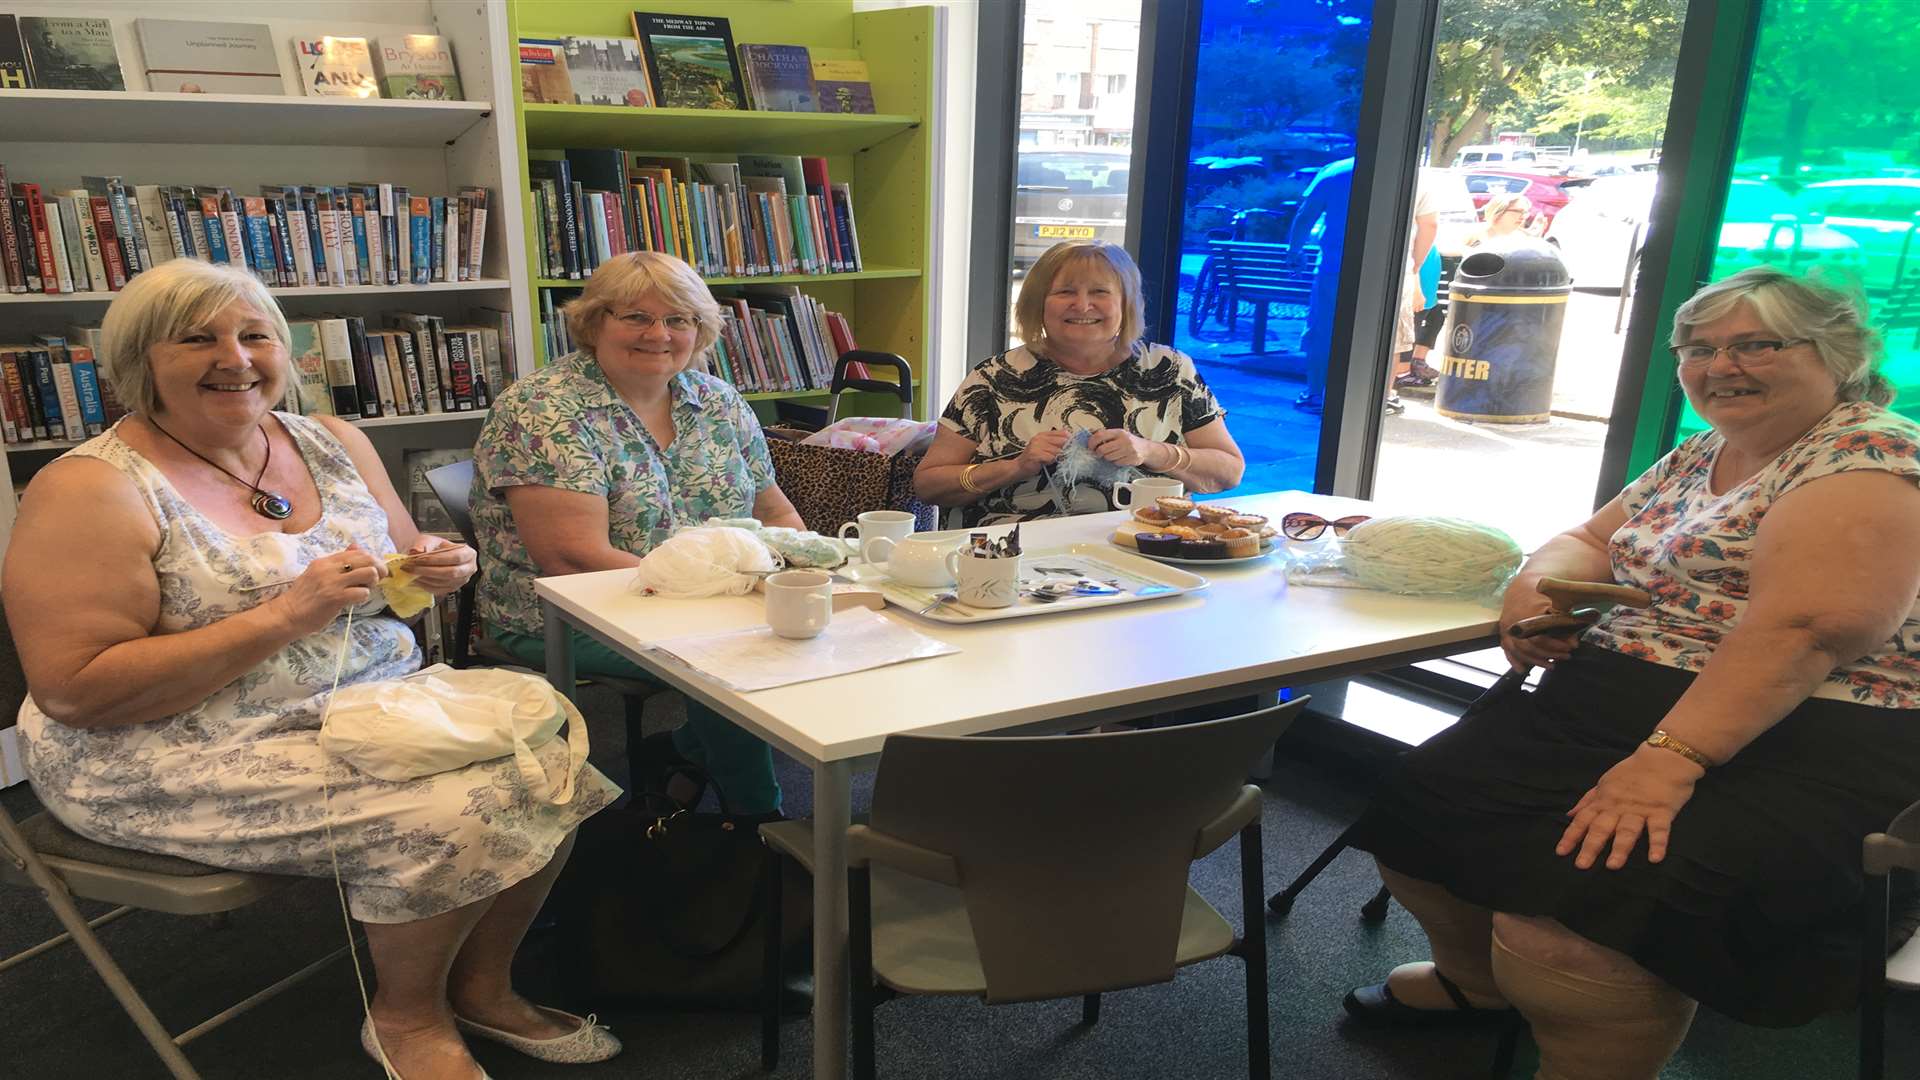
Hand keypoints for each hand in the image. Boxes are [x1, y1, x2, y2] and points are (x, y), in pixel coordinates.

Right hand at [274, 545, 382, 637]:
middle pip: (367, 559)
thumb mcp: (318, 573)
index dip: (372, 560)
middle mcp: (329, 568)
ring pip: (368, 573)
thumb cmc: (304, 596)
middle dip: (378, 569)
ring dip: (372, 582)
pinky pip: (362, 592)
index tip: (374, 570)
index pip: (357, 552)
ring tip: (364, 589)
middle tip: (377, 579)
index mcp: (325, 561)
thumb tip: (356, 546)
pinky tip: (356, 600)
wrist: (287, 614)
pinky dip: (364, 596)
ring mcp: (332, 582)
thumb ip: (338, 562)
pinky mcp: (335, 598)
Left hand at [399, 534, 475, 596]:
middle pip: (450, 572)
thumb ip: (423, 543)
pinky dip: (425, 585)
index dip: (436, 559)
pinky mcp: (453, 589)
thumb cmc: (437, 547)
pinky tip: (416, 579)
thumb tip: (416, 551)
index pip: (455, 557)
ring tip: (412, 573)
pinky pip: (439, 590)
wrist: (438, 555)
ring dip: (425, 578)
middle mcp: (468, 568)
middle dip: (429, 571)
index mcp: (468, 553)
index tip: (419, 559)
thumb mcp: (431, 539)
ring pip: (444, 582)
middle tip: (412, 568)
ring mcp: (462, 580)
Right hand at [1015, 430, 1071, 476]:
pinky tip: (1046, 462)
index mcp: (1042, 435)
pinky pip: (1051, 458)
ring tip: (1051, 460)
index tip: (1072, 445)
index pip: (1061, 432)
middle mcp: (1039, 438)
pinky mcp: (1037, 455)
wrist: (1019, 467)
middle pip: (1061, 441)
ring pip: (1057, 451)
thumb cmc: (1032, 459)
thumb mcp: (1043, 447)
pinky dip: (1051, 461)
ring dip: (1057, 457)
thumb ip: (1054, 443)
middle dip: (1064, 449)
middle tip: (1062, 454)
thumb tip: (1069, 440)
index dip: (1069, 439)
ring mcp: (1037, 446)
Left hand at [1087, 428, 1155, 467]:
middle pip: (1102, 449)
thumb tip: (1090, 432)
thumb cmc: (1130, 441)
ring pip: (1109, 458)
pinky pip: (1117, 463)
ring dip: (1108, 458)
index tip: (1090, 447)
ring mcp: (1129, 450)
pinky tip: (1120, 458)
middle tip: (1099, 453)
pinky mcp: (1132, 459)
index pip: (1100, 435)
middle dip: (1098, 453)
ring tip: (1113, 454)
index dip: (1092, 442)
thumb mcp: (1118, 434)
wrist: (1146, 449)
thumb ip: (1105, 434)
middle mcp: (1124, 440)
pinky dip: (1116, 462)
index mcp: (1119, 432)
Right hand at [1498, 580, 1577, 672]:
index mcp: (1525, 614)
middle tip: (1565, 657)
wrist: (1522, 590)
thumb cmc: (1542, 597)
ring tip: (1552, 665)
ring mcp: (1507, 629)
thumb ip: (1565, 624)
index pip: (1538, 638)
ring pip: (1518, 650)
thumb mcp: (1557, 606)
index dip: (1554, 645)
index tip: (1569, 648)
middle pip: (1527, 646)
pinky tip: (1523, 670)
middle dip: (1548, 654)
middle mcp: (1513, 623)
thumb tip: (1574, 644)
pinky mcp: (1504, 633)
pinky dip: (1514, 661)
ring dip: (1535, 660)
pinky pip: (1507, 650)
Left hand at [1556, 744, 1702, 869]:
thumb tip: (1569, 815)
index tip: (1561, 852)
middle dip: (1590, 847)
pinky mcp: (1662, 810)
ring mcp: (1640, 809)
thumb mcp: (1605, 782)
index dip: (1571, 836)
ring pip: (1628, 830)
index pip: (1583, 820)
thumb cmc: (1633, 771)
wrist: (1664, 757)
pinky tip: (1655, 858)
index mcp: (1604, 801)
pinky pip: (1660, 829)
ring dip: (1620, 848)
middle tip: (1581, 866)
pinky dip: (1658, 844)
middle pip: (1601, 828)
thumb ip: (1588, 800)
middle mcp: (1619, 807)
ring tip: (1613, 866)